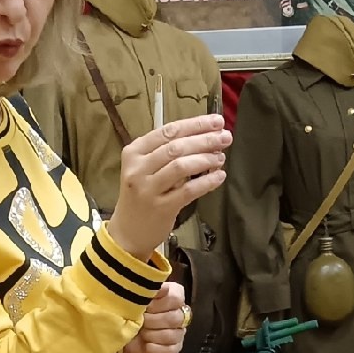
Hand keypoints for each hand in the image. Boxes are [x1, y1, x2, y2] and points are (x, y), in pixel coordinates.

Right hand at [106, 115, 230, 256]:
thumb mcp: (144, 168)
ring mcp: (148, 189)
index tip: (217, 121)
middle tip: (226, 137)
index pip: (169, 131)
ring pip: (181, 166)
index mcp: (134, 152)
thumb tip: (206, 136)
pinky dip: (207, 182)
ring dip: (206, 159)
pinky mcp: (161, 207)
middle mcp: (138, 168)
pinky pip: (189, 190)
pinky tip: (219, 177)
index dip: (196, 124)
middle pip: (176, 146)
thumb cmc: (142, 195)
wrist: (128, 231)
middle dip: (205, 139)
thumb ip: (167, 151)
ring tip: (220, 158)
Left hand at [124, 281, 186, 352]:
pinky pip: (171, 351)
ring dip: (153, 335)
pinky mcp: (174, 348)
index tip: (146, 306)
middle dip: (153, 321)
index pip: (176, 298)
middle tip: (141, 320)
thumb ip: (148, 290)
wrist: (122, 330)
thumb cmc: (131, 309)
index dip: (160, 303)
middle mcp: (179, 313)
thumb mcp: (135, 297)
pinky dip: (157, 349)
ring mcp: (178, 332)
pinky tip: (147, 346)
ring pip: (174, 335)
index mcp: (173, 296)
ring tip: (141, 333)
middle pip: (175, 318)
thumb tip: (161, 287)